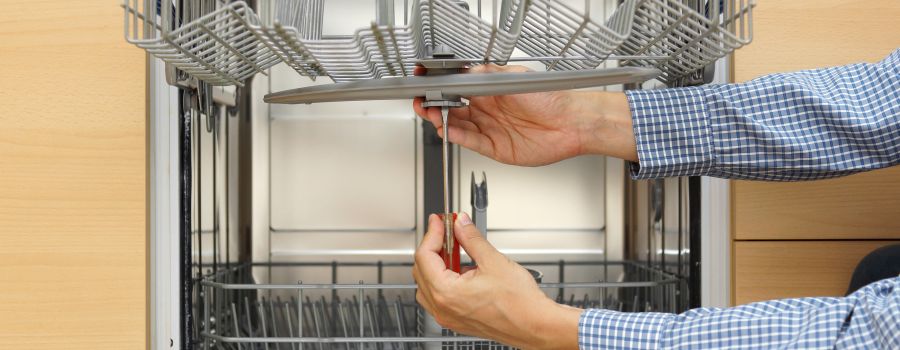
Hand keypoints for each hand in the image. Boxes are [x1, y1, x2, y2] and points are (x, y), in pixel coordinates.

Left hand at [412, 213, 581, 348]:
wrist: (535, 325)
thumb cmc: (520, 303)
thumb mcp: (493, 261)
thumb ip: (471, 239)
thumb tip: (460, 224)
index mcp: (446, 293)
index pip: (424, 256)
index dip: (432, 233)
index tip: (439, 221)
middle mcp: (443, 308)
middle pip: (421, 269)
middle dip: (434, 246)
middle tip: (447, 230)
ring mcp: (449, 316)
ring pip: (427, 284)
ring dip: (437, 263)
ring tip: (454, 248)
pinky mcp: (457, 320)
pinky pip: (439, 297)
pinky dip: (444, 279)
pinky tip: (461, 268)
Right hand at [413, 64, 636, 165]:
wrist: (571, 121)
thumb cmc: (549, 97)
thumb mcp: (512, 78)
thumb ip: (484, 76)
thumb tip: (461, 72)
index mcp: (488, 91)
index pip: (456, 89)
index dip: (439, 88)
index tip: (425, 84)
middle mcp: (487, 109)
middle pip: (451, 109)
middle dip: (434, 106)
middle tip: (423, 102)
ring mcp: (490, 128)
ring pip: (457, 126)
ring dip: (442, 121)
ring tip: (433, 114)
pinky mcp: (495, 147)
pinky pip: (471, 141)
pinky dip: (457, 136)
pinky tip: (448, 129)